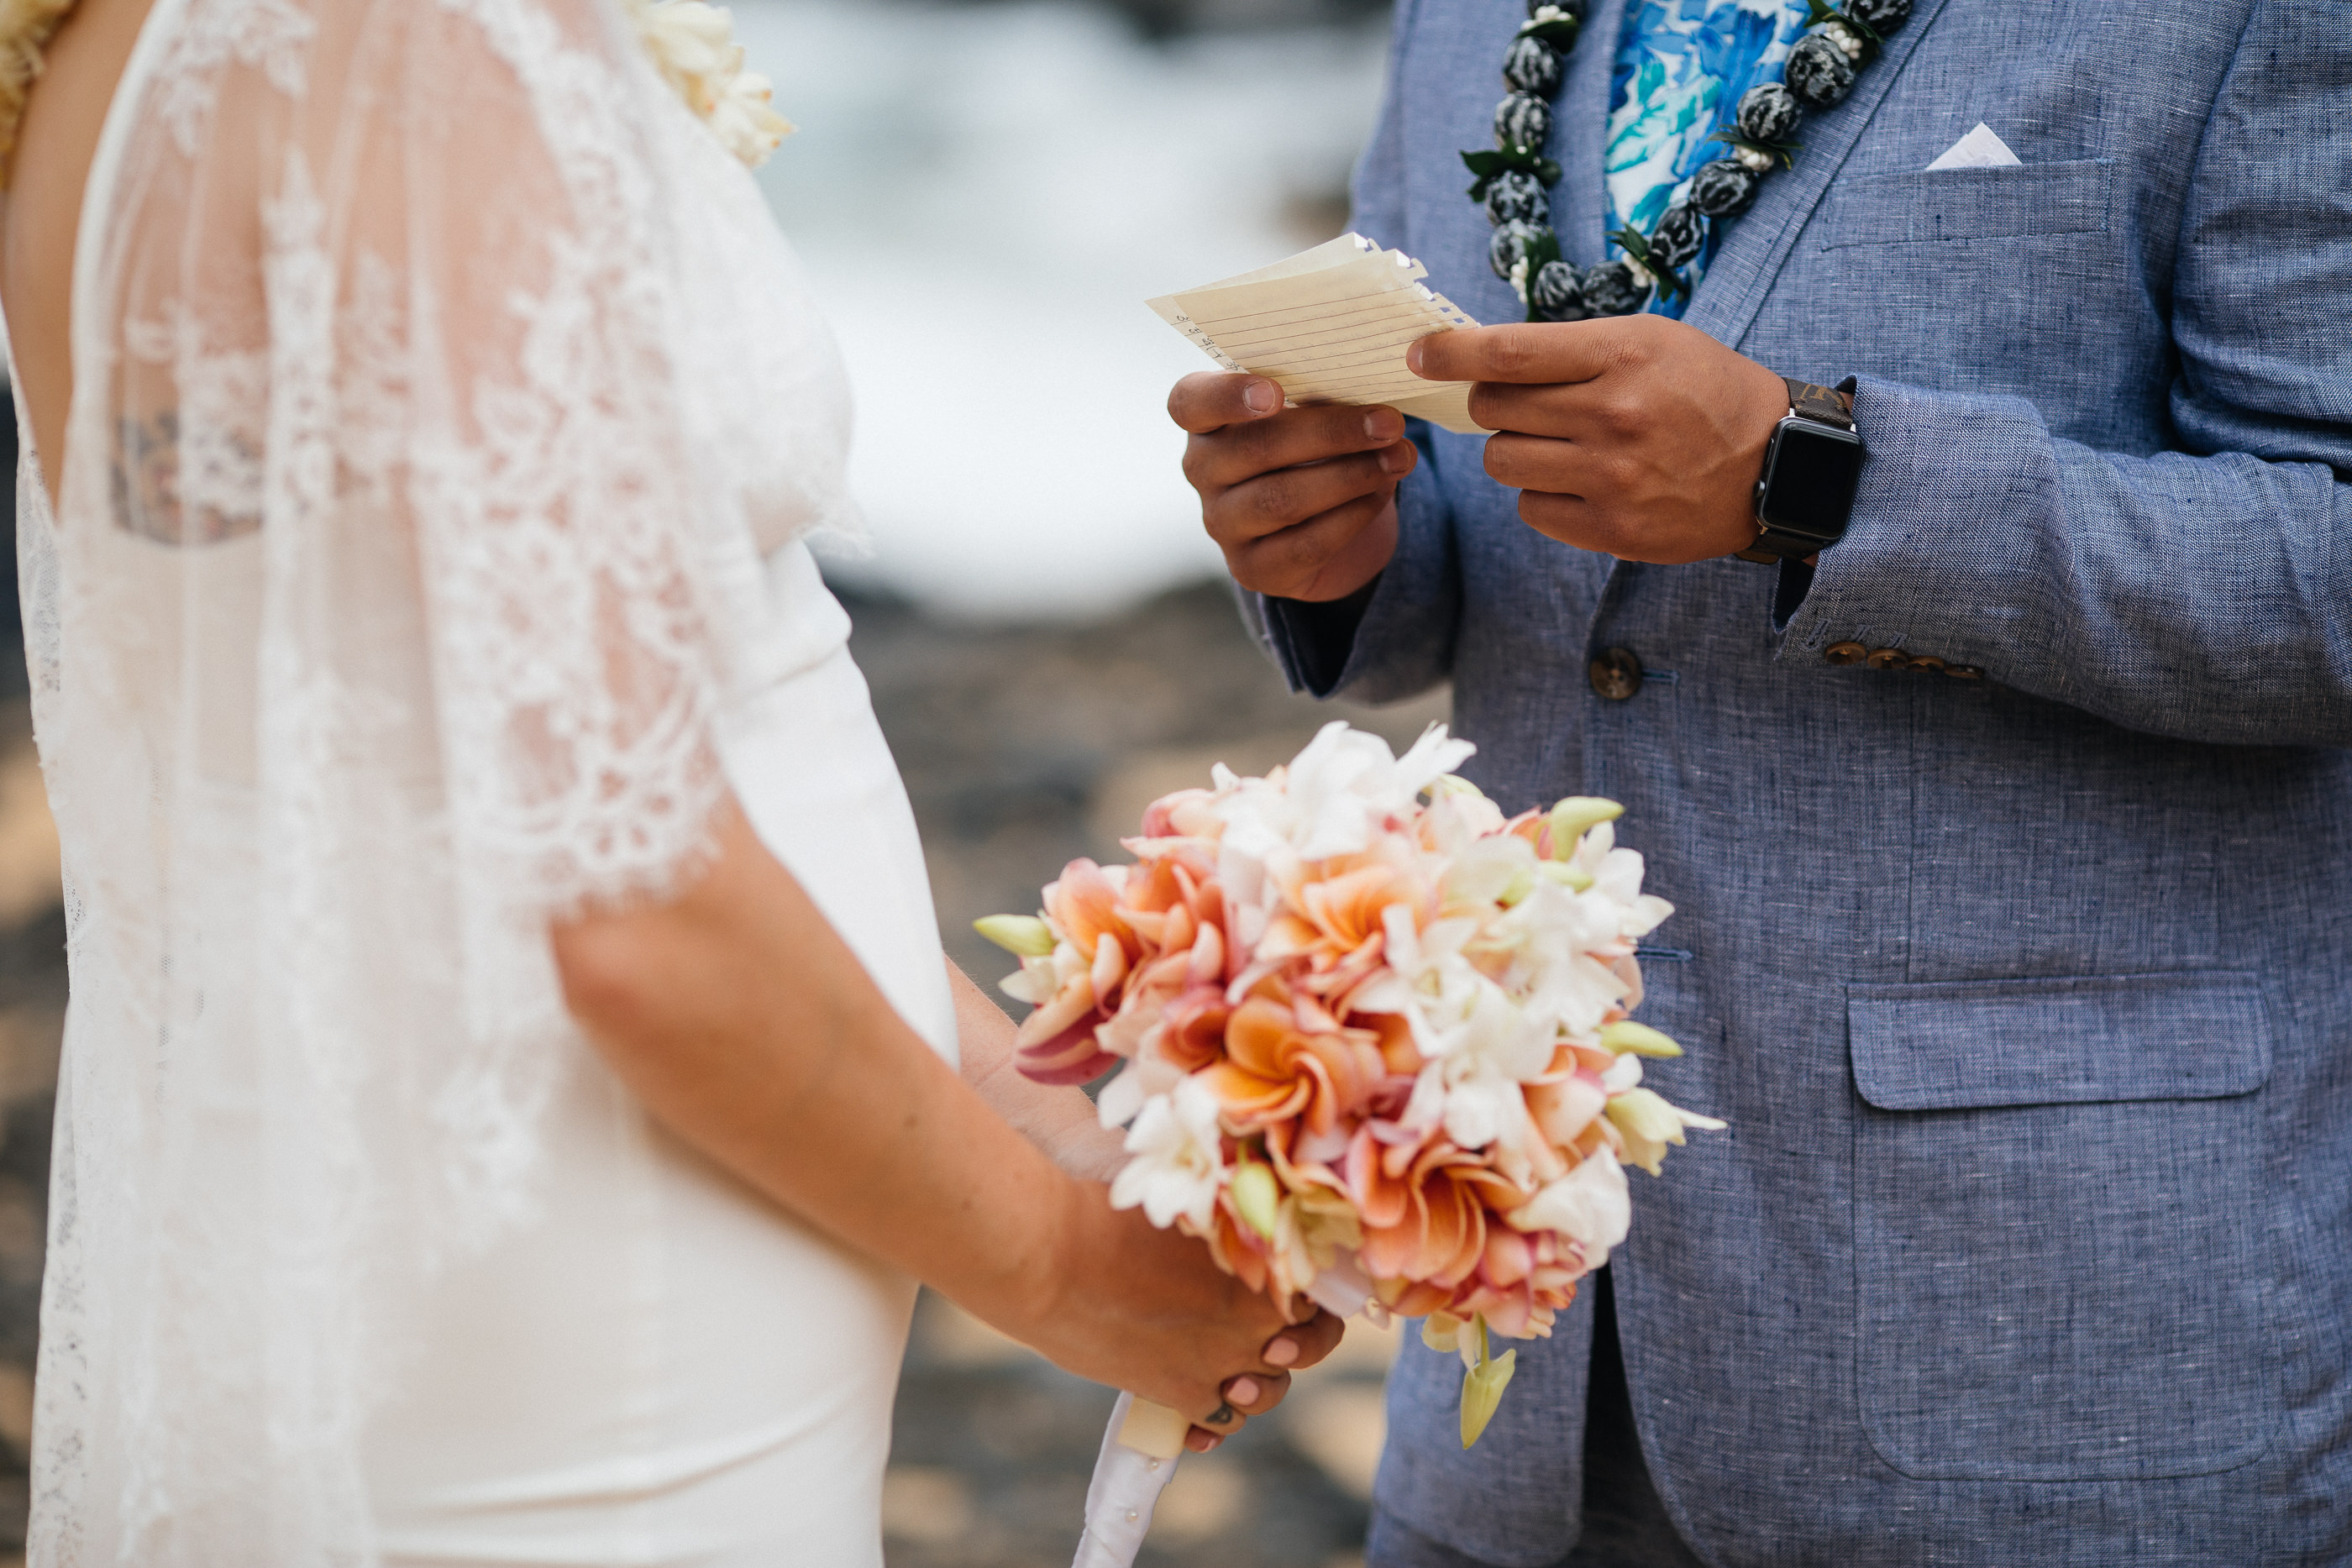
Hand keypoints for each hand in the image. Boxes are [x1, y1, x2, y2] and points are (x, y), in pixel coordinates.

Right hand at [1010, 1185, 1343, 1449]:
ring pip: (1268, 1390)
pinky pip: (1222, 1421)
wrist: (1052, 1258)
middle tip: (1261, 1335)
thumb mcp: (1187, 1209)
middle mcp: (1259, 1315)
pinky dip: (1213, 1425)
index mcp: (1266, 1260)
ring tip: (1227, 1373)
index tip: (1290, 1295)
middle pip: (1304, 1344)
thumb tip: (1238, 1235)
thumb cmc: (1109, 1214)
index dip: (1311, 1296)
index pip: (1322, 1289)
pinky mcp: (1186, 1394)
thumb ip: (1225, 1231)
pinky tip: (1196, 1422)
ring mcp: (1226, 1358)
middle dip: (1288, 1345)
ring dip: (1255, 1386)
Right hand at [1169, 372, 1414, 600]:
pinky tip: (1382, 493)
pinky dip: (1352, 516)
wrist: (1326, 521)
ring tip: (1398, 458)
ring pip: (1281, 499)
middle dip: (1331, 434)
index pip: (1190, 402)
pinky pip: (1305, 544)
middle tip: (1388, 423)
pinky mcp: (1252, 569)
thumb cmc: (1315, 446)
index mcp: (1207, 419)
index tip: (1275, 392)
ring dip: (1350, 477)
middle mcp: (1202, 470)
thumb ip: (1323, 397)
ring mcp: (1222, 524)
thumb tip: (1369, 400)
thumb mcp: (1313, 412)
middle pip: (1255, 449)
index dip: (1227, 396)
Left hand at [1409, 315, 1789, 563]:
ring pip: (1502, 462)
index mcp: (1622, 355)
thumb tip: (1486, 355)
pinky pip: (1530, 508)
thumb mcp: (1651, 341)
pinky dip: (1541, 495)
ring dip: (1514, 450)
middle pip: (1494, 409)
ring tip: (1558, 444)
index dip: (1451, 352)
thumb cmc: (1706, 391)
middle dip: (1493, 403)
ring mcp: (1611, 477)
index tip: (1421, 353)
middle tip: (1522, 404)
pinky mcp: (1613, 528)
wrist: (1776, 465)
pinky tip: (1578, 482)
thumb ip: (1573, 347)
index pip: (1508, 353)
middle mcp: (1612, 415)